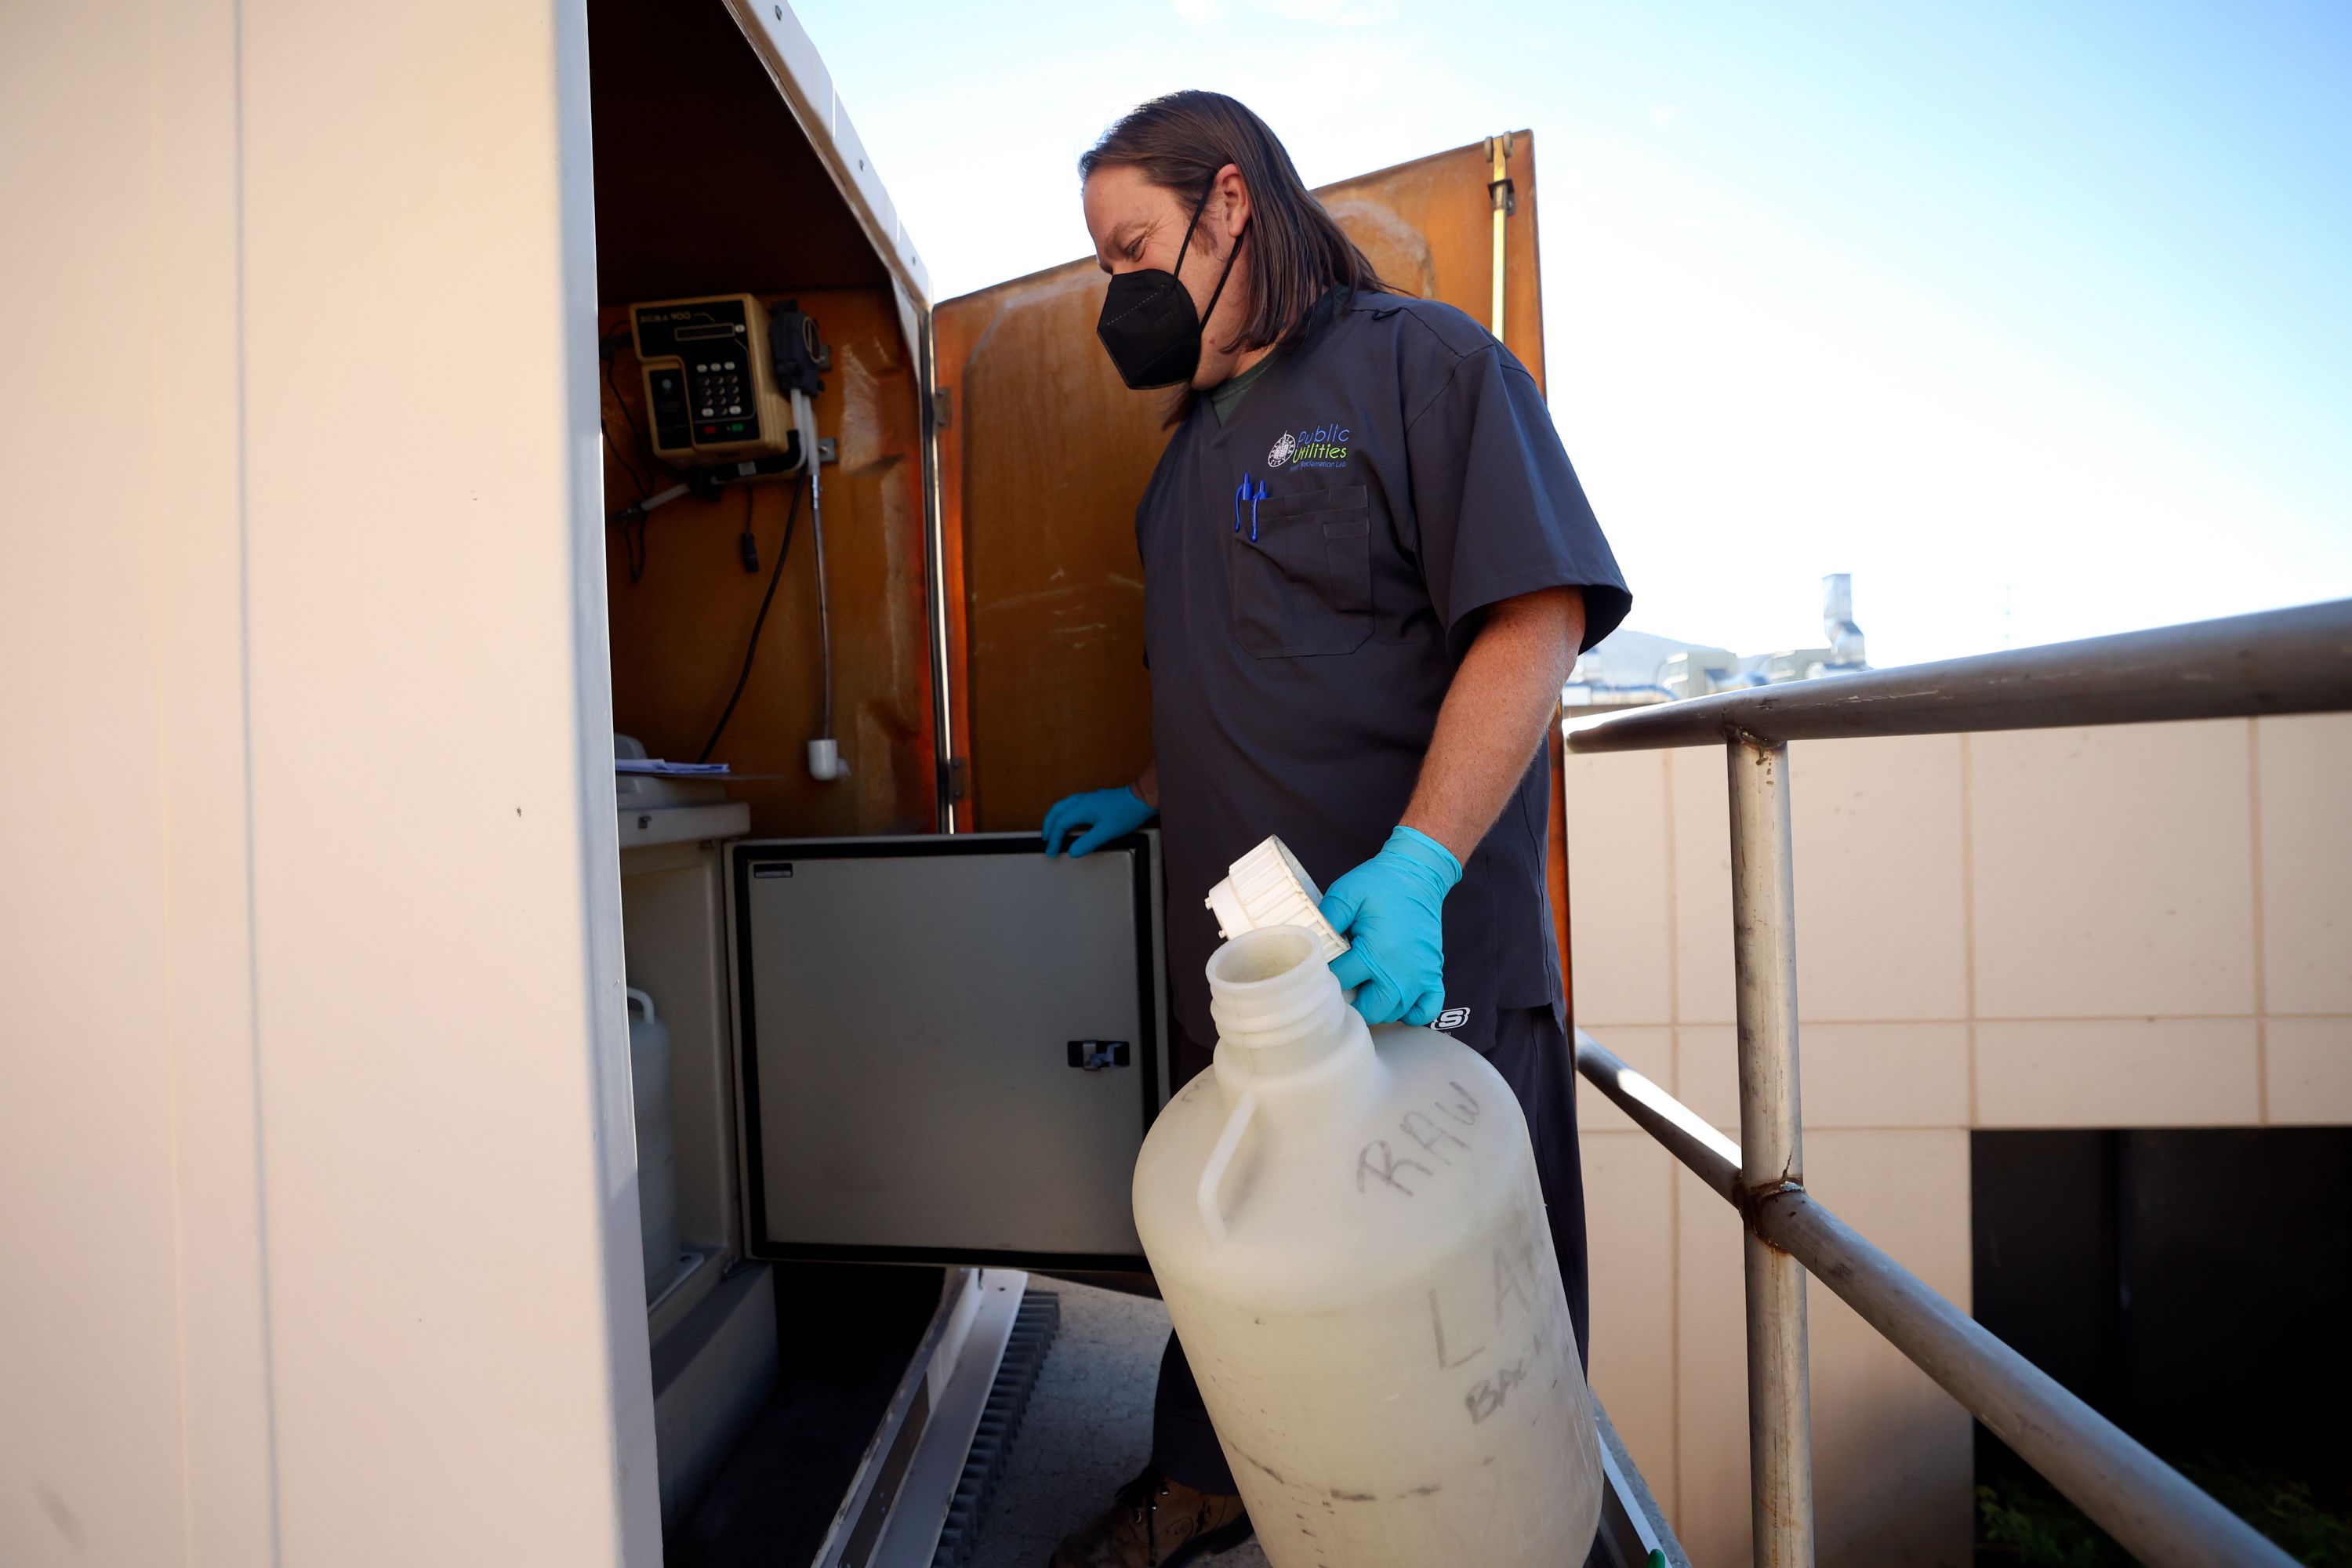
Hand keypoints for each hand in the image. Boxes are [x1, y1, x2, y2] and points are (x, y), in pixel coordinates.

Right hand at [1041, 786, 1157, 857]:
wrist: (1140, 798)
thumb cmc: (1125, 813)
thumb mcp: (1107, 832)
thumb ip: (1088, 843)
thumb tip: (1072, 852)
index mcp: (1081, 808)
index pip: (1060, 824)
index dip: (1054, 839)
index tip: (1052, 852)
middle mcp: (1080, 800)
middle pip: (1055, 811)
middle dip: (1047, 826)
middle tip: (1045, 841)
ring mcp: (1086, 798)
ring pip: (1062, 806)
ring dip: (1054, 818)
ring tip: (1052, 831)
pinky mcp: (1092, 799)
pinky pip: (1070, 805)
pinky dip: (1062, 814)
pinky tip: (1067, 821)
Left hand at [1318, 826, 1462, 1025]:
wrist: (1418, 875)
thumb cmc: (1381, 884)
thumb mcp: (1346, 893)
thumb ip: (1326, 920)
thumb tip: (1310, 944)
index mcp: (1376, 953)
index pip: (1342, 982)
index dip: (1327, 977)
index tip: (1322, 967)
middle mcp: (1400, 972)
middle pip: (1369, 1010)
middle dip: (1351, 1004)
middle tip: (1342, 985)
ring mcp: (1420, 976)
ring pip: (1394, 1014)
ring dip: (1377, 1008)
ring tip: (1364, 988)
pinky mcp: (1433, 974)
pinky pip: (1426, 1010)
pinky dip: (1412, 1014)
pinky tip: (1396, 1002)